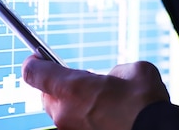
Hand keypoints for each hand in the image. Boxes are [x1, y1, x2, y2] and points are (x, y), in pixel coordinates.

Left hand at [22, 57, 169, 129]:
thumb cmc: (145, 103)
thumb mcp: (132, 70)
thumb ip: (113, 71)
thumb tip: (111, 79)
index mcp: (72, 88)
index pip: (34, 73)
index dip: (33, 62)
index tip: (36, 56)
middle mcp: (65, 112)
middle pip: (45, 95)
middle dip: (56, 84)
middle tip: (73, 77)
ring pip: (60, 112)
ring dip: (70, 102)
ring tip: (93, 97)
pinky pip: (74, 124)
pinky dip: (83, 116)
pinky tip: (102, 112)